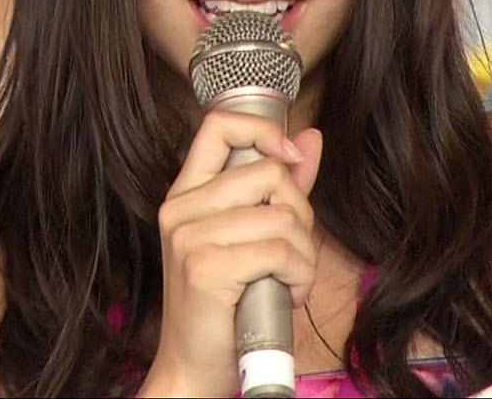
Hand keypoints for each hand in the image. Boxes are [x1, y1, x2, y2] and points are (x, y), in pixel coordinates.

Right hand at [139, 112, 322, 396]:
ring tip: (289, 280)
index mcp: (187, 193)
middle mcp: (181, 208)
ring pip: (283, 217)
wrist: (194, 368)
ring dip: (304, 256)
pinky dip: (300, 276)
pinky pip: (281, 252)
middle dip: (300, 214)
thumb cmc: (226, 305)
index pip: (219, 124)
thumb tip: (310, 138)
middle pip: (271, 173)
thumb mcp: (251, 237)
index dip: (263, 130)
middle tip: (291, 254)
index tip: (289, 159)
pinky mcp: (206, 267)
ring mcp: (189, 236)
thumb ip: (279, 187)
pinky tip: (286, 294)